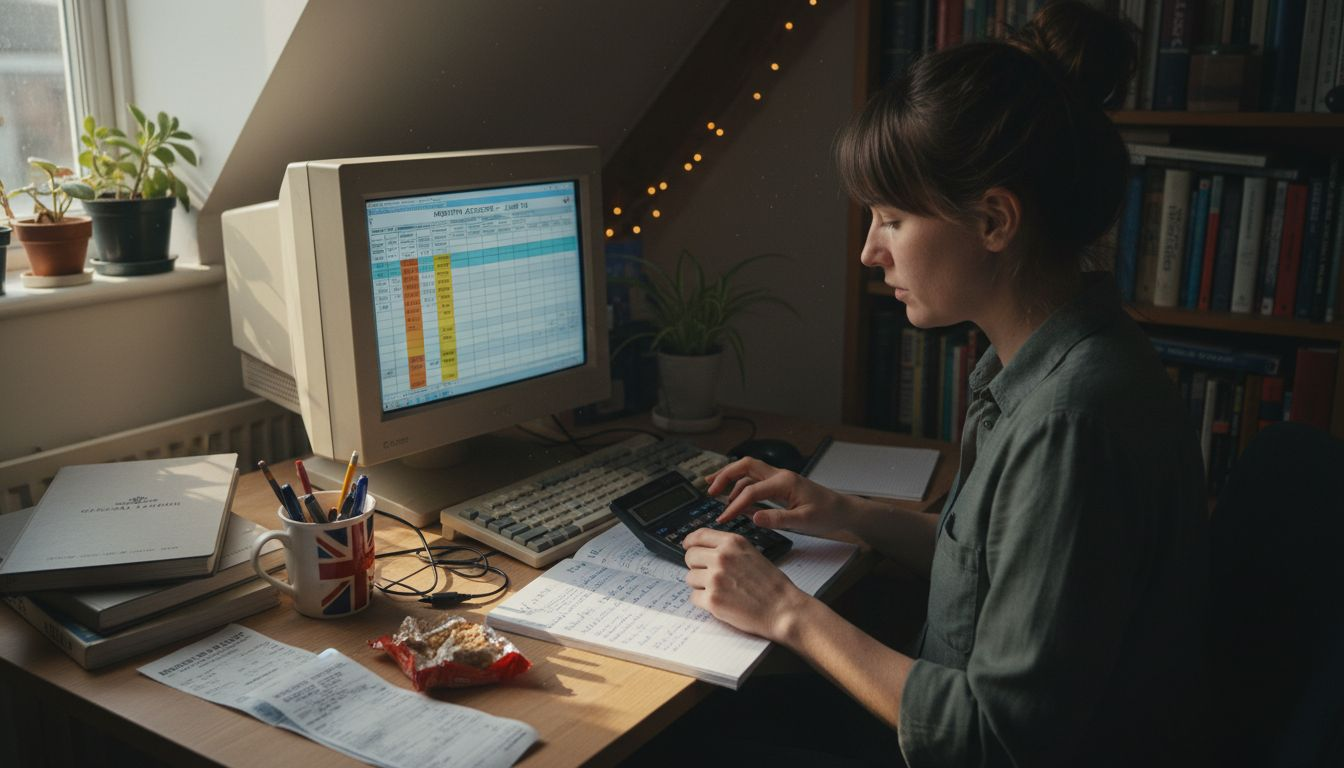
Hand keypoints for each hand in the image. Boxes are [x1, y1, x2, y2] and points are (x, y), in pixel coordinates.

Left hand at [682, 527, 810, 641]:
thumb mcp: (752, 554)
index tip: (688, 546)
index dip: (690, 542)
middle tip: (708, 575)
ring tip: (721, 590)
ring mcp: (715, 579)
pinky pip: (694, 597)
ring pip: (690, 577)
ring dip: (700, 585)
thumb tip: (705, 550)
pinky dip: (704, 601)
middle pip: (690, 556)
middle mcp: (722, 557)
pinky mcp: (712, 600)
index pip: (699, 536)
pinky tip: (720, 602)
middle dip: (696, 566)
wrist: (783, 609)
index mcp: (733, 543)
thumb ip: (729, 550)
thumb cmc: (772, 585)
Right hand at [705, 458, 853, 539]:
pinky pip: (756, 480)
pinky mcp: (780, 484)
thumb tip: (753, 517)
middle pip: (745, 466)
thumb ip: (778, 519)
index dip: (734, 505)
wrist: (843, 509)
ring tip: (715, 492)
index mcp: (784, 482)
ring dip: (731, 479)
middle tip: (709, 489)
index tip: (722, 519)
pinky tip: (734, 498)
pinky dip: (741, 486)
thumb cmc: (827, 514)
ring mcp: (780, 478)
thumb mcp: (804, 521)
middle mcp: (780, 475)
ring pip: (749, 470)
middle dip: (724, 475)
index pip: (751, 491)